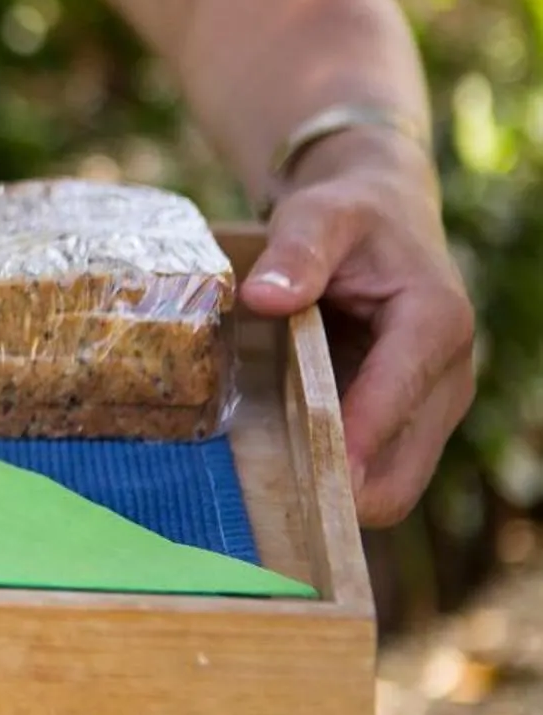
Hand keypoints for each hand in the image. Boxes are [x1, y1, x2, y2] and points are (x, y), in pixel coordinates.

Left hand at [240, 131, 474, 526]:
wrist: (380, 216)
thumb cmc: (348, 215)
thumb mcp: (319, 215)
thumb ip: (296, 252)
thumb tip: (266, 298)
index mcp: (435, 320)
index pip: (399, 394)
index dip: (359, 437)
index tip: (316, 473)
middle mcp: (449, 373)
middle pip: (406, 465)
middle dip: (348, 486)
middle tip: (274, 500)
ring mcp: (433, 404)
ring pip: (396, 482)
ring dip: (342, 493)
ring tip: (272, 494)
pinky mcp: (410, 419)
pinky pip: (380, 471)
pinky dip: (341, 481)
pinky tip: (287, 476)